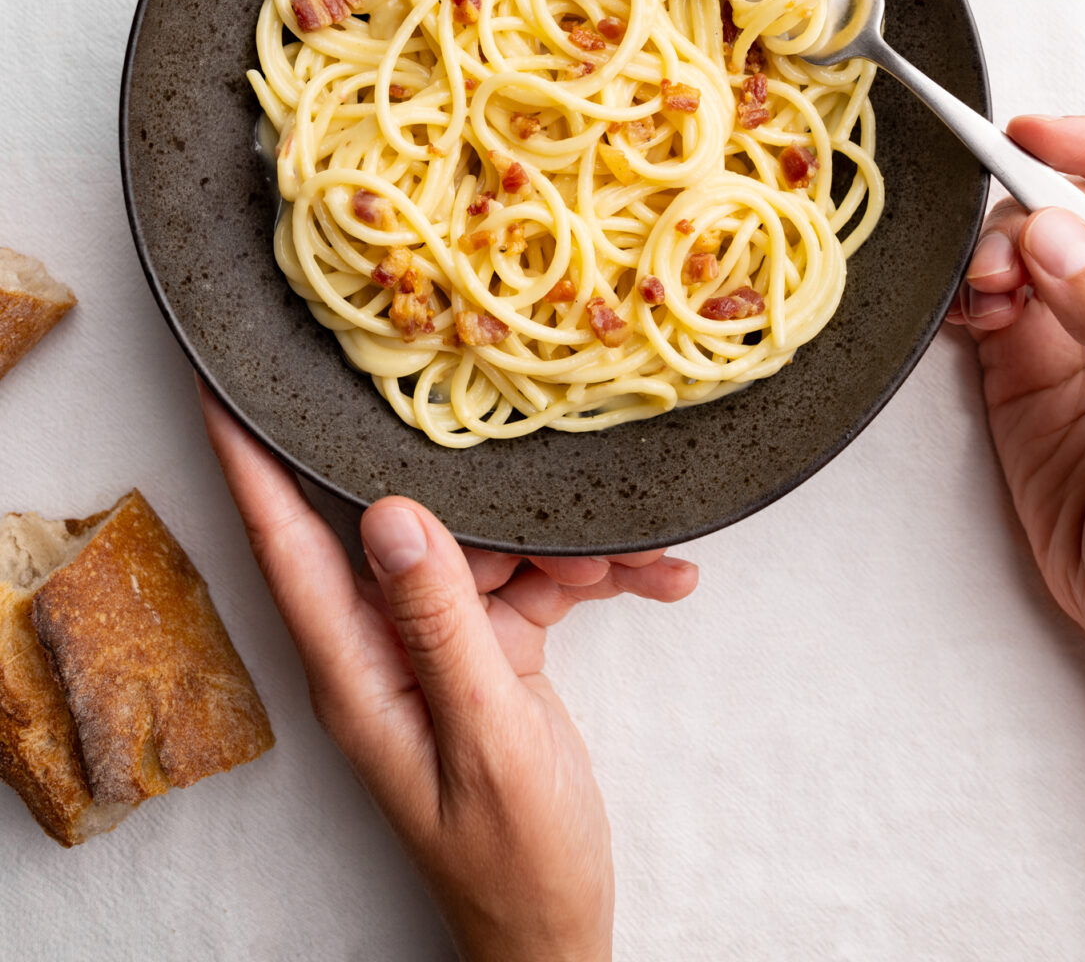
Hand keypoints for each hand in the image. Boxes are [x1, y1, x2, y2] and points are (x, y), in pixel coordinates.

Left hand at [199, 384, 696, 961]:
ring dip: (568, 550)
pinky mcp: (488, 653)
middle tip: (544, 461)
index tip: (224, 381)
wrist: (558, 933)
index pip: (284, 544)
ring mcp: (437, 647)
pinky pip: (535, 589)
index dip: (248, 459)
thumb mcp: (488, 739)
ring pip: (490, 551)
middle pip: (410, 528)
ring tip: (636, 562)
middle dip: (485, 492)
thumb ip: (442, 625)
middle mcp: (385, 645)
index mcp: (356, 668)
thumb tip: (392, 514)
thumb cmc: (515, 861)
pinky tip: (657, 580)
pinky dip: (592, 583)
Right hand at [949, 115, 1084, 642]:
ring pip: (1016, 255)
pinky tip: (970, 308)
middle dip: (1025, 204)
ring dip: (989, 253)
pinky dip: (965, 296)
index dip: (1083, 150)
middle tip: (1005, 239)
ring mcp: (1073, 337)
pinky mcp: (1025, 380)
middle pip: (1062, 214)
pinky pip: (985, 313)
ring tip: (986, 288)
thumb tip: (1046, 231)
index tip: (1034, 135)